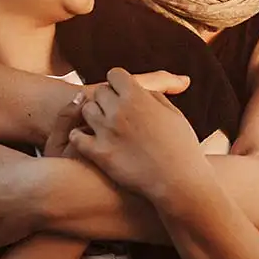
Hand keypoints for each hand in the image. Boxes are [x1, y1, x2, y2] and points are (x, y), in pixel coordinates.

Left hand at [44, 69, 190, 159]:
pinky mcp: (99, 153)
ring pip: (85, 111)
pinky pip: (76, 137)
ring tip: (105, 128)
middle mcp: (119, 110)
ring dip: (94, 116)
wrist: (179, 182)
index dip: (119, 84)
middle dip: (107, 100)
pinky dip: (80, 137)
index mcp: (138, 96)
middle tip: (117, 114)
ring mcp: (106, 131)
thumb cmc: (181, 148)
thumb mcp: (174, 114)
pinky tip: (91, 142)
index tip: (124, 95)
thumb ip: (155, 96)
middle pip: (99, 92)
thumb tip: (142, 89)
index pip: (115, 75)